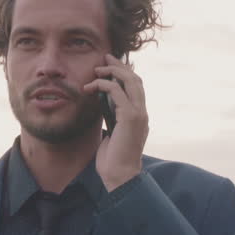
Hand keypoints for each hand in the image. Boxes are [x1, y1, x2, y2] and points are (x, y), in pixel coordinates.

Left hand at [84, 54, 147, 191]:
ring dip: (112, 71)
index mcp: (139, 116)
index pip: (136, 87)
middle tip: (105, 58)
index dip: (124, 73)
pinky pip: (117, 92)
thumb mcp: (112, 135)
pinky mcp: (130, 117)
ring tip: (97, 70)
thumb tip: (102, 109)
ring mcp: (139, 114)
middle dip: (119, 66)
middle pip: (135, 79)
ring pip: (130, 81)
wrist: (120, 176)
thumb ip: (112, 120)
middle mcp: (142, 112)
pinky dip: (104, 85)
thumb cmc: (113, 160)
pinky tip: (92, 87)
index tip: (110, 66)